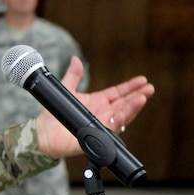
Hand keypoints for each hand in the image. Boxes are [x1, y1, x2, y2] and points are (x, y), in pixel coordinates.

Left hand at [35, 56, 154, 157]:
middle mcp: (103, 113)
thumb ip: (73, 75)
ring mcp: (101, 124)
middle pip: (124, 103)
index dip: (130, 87)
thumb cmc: (54, 114)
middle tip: (150, 88)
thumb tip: (75, 59)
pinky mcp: (96, 135)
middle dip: (138, 96)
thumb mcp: (66, 90)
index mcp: (98, 102)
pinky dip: (120, 120)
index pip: (118, 93)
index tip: (142, 80)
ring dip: (133, 107)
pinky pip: (111, 128)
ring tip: (142, 97)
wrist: (43, 133)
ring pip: (122, 115)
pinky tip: (125, 113)